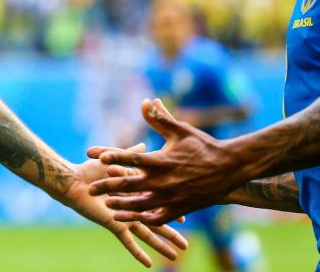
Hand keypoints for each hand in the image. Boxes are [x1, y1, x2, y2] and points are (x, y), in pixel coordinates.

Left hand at [62, 146, 187, 267]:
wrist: (72, 179)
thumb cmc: (93, 164)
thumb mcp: (119, 157)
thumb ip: (133, 152)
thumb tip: (144, 142)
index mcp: (138, 188)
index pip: (161, 201)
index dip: (172, 208)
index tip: (187, 217)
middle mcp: (134, 204)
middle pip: (158, 220)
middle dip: (172, 233)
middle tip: (187, 245)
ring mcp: (125, 216)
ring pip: (147, 233)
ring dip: (161, 245)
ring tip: (177, 256)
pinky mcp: (115, 225)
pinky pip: (128, 240)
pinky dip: (137, 252)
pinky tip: (148, 264)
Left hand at [87, 99, 243, 224]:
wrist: (230, 170)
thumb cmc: (203, 147)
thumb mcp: (181, 130)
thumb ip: (160, 118)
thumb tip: (145, 101)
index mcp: (162, 160)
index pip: (131, 157)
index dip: (112, 155)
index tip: (93, 154)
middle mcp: (164, 181)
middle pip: (129, 184)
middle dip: (107, 185)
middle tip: (90, 188)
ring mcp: (171, 197)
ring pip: (140, 205)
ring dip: (121, 205)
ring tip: (107, 204)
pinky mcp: (179, 210)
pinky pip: (156, 218)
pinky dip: (141, 218)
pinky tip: (129, 218)